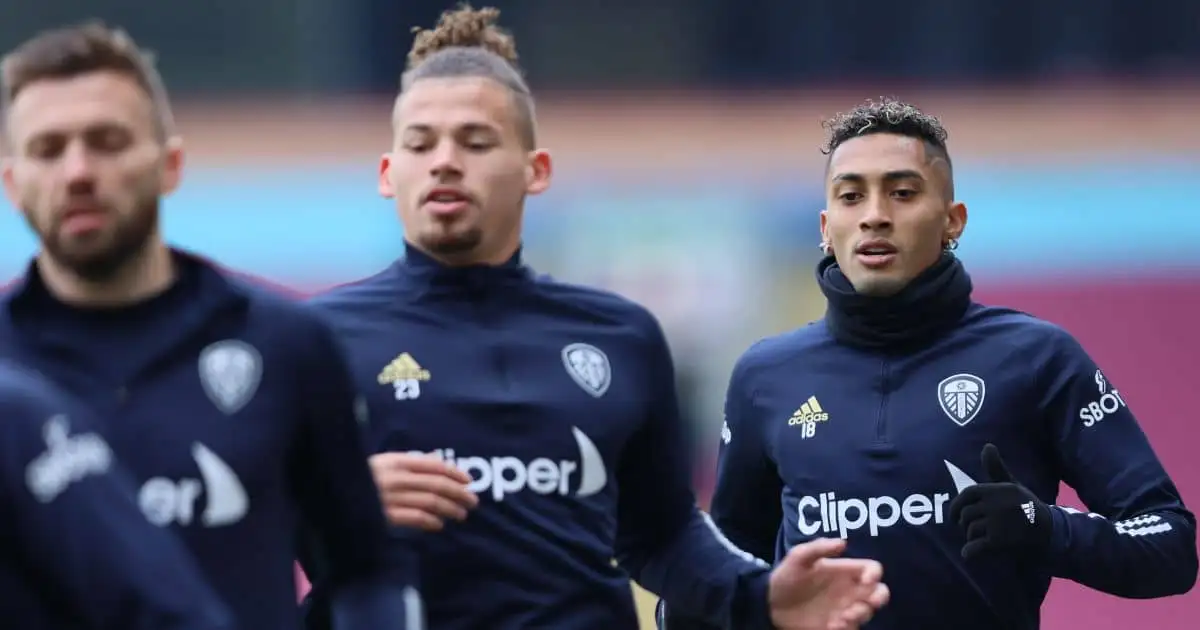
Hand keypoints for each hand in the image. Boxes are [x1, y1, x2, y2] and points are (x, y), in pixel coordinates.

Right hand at [369, 452, 477, 530]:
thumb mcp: (383, 463)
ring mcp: (389, 496)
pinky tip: (439, 525)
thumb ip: (408, 462)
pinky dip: (430, 521)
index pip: (433, 465)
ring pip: (430, 502)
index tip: (468, 481)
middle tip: (473, 502)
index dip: (454, 473)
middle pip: (436, 484)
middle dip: (459, 493)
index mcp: (395, 460)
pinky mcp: (384, 515)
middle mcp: (394, 476)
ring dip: (450, 509)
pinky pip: (414, 518)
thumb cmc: (360, 477)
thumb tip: (437, 459)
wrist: (328, 495)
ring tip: (461, 515)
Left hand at [768, 538, 889, 629]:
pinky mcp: (837, 625)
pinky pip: (852, 629)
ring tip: (839, 619)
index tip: (866, 580)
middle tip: (868, 602)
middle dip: (879, 598)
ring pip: (867, 613)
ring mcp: (845, 609)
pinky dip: (846, 628)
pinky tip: (831, 625)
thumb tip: (843, 542)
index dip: (874, 574)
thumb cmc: (786, 577)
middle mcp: (850, 590)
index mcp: (845, 571)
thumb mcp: (798, 558)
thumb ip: (818, 548)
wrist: (770, 604)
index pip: (871, 569)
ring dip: (859, 616)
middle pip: (879, 593)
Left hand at [948, 443, 1050, 558]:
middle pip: (966, 514)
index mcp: (998, 489)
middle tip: (972, 529)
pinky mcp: (999, 541)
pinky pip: (975, 547)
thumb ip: (996, 468)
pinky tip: (969, 554)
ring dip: (971, 538)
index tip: (953, 516)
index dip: (956, 505)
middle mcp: (997, 504)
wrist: (1050, 531)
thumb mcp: (1012, 485)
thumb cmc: (1026, 506)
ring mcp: (998, 522)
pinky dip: (969, 552)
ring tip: (980, 539)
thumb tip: (987, 445)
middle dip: (965, 524)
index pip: (967, 494)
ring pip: (970, 530)